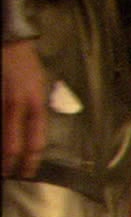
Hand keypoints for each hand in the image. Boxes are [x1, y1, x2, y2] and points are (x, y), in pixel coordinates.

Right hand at [2, 39, 48, 177]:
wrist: (9, 41)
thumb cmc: (26, 65)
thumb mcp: (41, 88)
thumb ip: (37, 110)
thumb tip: (33, 134)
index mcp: (35, 104)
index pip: (35, 141)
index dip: (31, 160)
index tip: (27, 172)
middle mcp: (16, 105)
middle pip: (11, 145)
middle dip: (7, 164)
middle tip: (6, 174)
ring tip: (1, 165)